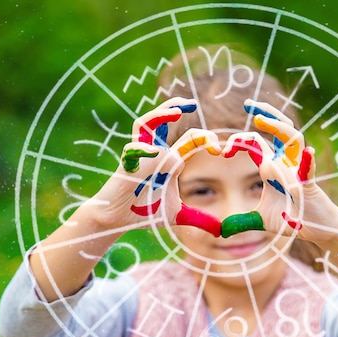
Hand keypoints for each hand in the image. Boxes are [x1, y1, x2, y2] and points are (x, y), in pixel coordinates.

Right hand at [92, 98, 223, 235]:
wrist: (117, 220)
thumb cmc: (144, 211)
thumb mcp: (177, 215)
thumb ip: (198, 218)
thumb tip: (220, 230)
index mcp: (169, 159)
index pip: (189, 139)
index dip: (205, 139)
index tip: (220, 149)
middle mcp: (155, 153)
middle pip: (163, 119)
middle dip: (177, 108)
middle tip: (193, 104)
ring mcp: (139, 157)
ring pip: (145, 124)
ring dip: (159, 114)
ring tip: (177, 110)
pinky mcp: (126, 167)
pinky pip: (132, 151)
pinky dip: (141, 149)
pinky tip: (154, 152)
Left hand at [221, 99, 337, 240]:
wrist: (317, 229)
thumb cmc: (292, 219)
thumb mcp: (260, 221)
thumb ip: (241, 222)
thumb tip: (221, 231)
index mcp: (271, 167)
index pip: (256, 143)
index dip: (240, 141)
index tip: (223, 150)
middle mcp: (285, 163)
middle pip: (279, 129)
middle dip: (265, 114)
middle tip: (248, 104)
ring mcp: (298, 171)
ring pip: (293, 139)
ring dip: (278, 128)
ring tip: (260, 119)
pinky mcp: (309, 185)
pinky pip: (309, 170)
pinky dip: (307, 161)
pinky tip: (307, 152)